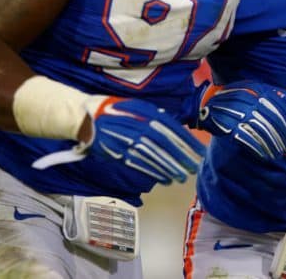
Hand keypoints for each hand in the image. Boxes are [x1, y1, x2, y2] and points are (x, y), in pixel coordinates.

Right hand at [85, 97, 204, 184]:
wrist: (85, 117)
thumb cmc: (115, 110)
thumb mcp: (137, 106)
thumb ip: (155, 115)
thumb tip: (174, 124)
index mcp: (145, 113)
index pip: (172, 129)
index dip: (188, 142)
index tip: (200, 152)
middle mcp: (138, 127)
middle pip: (165, 145)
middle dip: (181, 158)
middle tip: (194, 168)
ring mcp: (128, 142)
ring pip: (153, 157)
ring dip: (169, 168)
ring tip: (182, 177)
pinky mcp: (119, 154)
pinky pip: (139, 165)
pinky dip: (153, 173)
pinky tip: (165, 179)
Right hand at [191, 80, 285, 160]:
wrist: (211, 107)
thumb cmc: (240, 99)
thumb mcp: (257, 92)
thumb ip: (277, 95)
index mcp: (257, 90)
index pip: (279, 108)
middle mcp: (248, 100)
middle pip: (271, 121)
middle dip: (283, 136)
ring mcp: (237, 112)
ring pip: (260, 131)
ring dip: (272, 145)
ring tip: (278, 154)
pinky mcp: (227, 126)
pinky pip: (246, 138)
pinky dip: (257, 148)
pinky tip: (264, 155)